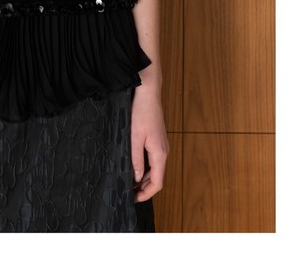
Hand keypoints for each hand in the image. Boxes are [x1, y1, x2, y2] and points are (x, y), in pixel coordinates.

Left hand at [130, 84, 168, 201]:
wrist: (148, 92)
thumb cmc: (141, 112)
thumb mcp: (134, 137)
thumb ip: (136, 159)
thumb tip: (137, 178)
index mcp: (160, 154)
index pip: (158, 183)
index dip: (146, 194)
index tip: (134, 199)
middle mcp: (164, 151)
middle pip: (157, 178)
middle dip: (144, 188)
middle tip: (128, 193)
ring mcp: (162, 145)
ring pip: (155, 169)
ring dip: (145, 178)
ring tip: (129, 182)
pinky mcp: (158, 139)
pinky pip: (154, 159)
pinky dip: (146, 167)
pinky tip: (134, 166)